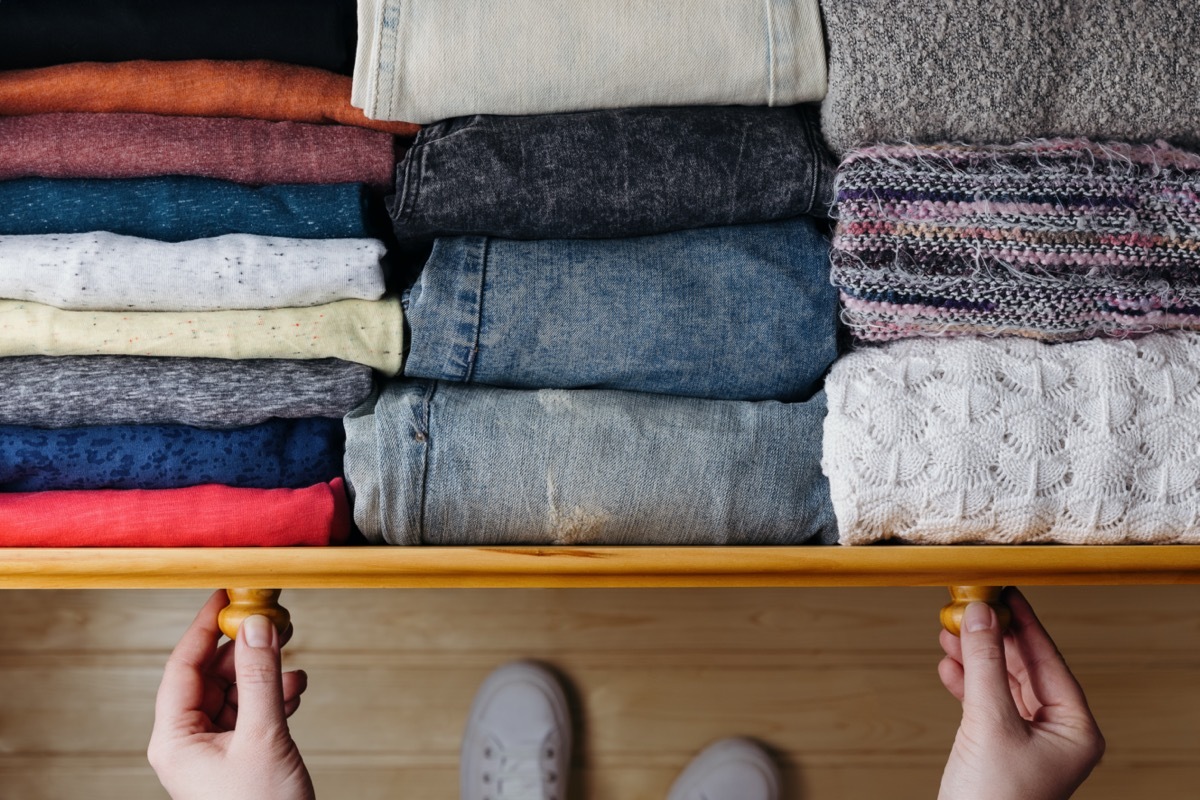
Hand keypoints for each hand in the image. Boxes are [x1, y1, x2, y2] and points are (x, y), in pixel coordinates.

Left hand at [148, 590, 314, 799]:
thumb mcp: (264, 737)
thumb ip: (260, 677)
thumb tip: (256, 625)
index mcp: (174, 739)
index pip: (182, 667)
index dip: (204, 628)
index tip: (226, 595)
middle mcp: (188, 743)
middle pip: (210, 677)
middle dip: (243, 650)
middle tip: (273, 622)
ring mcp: (213, 753)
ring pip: (234, 694)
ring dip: (264, 676)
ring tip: (292, 668)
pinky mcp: (238, 760)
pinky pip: (251, 714)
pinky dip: (273, 698)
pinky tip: (295, 691)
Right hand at [937, 588, 1103, 799]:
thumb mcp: (989, 723)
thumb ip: (984, 664)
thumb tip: (979, 614)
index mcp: (1075, 730)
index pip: (1049, 660)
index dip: (1023, 622)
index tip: (1004, 591)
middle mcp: (1057, 734)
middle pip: (1025, 668)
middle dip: (993, 638)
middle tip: (970, 606)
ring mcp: (1028, 742)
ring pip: (1003, 683)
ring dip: (975, 657)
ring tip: (952, 630)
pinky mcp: (1000, 749)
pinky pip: (986, 702)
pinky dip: (966, 682)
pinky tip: (949, 665)